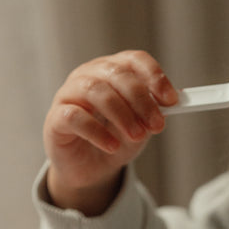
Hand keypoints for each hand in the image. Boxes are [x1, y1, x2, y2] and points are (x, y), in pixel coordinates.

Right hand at [43, 50, 177, 214]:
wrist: (90, 168)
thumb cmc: (114, 138)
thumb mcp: (141, 125)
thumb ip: (153, 112)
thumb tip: (172, 103)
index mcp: (112, 70)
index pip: (134, 60)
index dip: (154, 76)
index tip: (171, 100)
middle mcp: (89, 75)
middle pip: (117, 74)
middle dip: (142, 100)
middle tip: (156, 125)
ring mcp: (69, 94)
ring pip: (96, 91)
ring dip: (122, 114)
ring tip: (137, 136)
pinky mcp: (56, 118)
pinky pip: (75, 117)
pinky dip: (97, 132)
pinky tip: (112, 146)